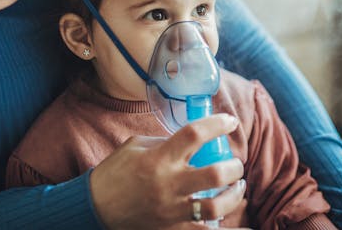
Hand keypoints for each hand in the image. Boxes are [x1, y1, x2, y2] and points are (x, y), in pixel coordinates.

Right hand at [90, 113, 247, 229]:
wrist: (94, 208)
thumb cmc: (115, 173)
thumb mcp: (136, 146)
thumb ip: (165, 142)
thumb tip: (193, 139)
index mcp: (159, 157)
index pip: (195, 134)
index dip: (218, 124)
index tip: (230, 121)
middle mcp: (168, 184)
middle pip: (215, 173)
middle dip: (234, 166)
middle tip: (235, 163)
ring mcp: (171, 210)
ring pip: (215, 206)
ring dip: (234, 195)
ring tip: (237, 187)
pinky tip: (247, 229)